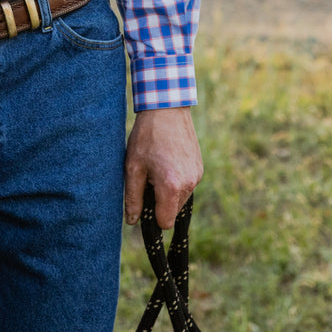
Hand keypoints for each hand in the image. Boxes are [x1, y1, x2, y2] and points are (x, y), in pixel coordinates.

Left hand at [125, 107, 203, 229]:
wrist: (167, 108)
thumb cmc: (147, 136)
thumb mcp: (133, 167)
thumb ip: (133, 198)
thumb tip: (132, 222)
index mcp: (171, 186)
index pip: (165, 223)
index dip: (152, 216)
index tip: (144, 199)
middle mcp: (189, 184)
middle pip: (173, 211)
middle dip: (160, 201)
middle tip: (149, 177)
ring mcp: (197, 176)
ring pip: (180, 199)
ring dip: (168, 191)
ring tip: (158, 167)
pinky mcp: (200, 168)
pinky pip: (187, 186)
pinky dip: (177, 181)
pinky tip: (167, 161)